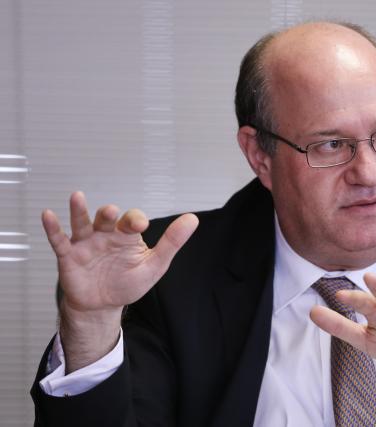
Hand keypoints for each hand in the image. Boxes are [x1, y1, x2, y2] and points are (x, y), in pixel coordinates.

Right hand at [42, 191, 197, 371]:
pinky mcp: (69, 257)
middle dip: (109, 215)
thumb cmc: (128, 282)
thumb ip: (172, 242)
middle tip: (113, 212)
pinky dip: (53, 228)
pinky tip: (48, 215)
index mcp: (127, 236)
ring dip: (79, 211)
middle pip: (106, 218)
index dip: (135, 220)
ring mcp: (86, 244)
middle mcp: (105, 235)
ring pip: (82, 223)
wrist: (102, 305)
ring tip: (77, 197)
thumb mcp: (154, 265)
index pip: (132, 221)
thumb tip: (193, 219)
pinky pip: (59, 241)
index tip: (141, 224)